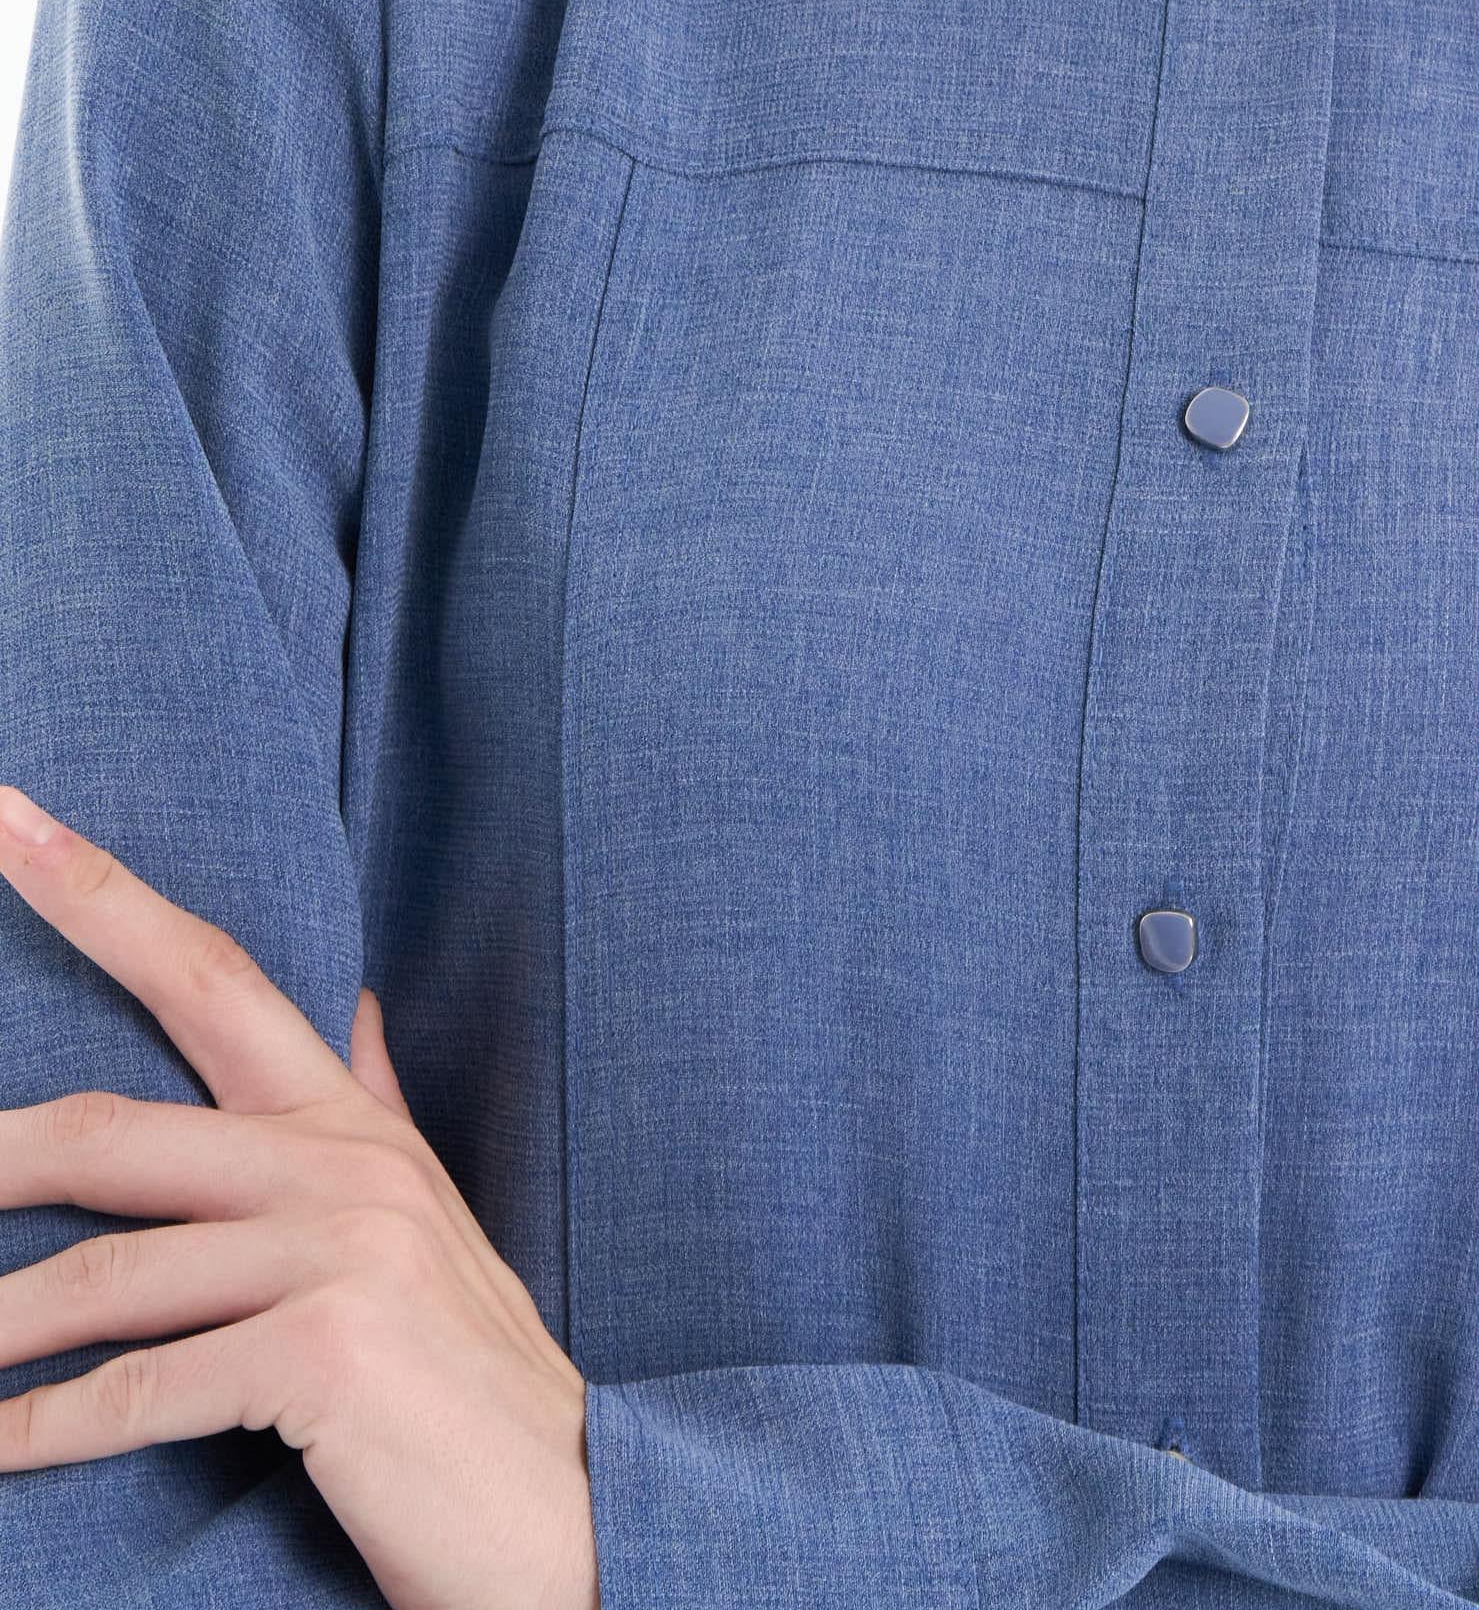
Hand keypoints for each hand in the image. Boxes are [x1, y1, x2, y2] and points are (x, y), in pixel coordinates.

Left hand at [0, 783, 598, 1609]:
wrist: (572, 1513)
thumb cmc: (467, 1381)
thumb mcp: (426, 1217)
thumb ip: (371, 1104)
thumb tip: (347, 999)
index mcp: (352, 1123)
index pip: (212, 972)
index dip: (100, 892)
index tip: (5, 816)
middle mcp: (344, 1164)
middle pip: (112, 1130)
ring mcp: (339, 1250)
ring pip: (102, 1275)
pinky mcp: (326, 1347)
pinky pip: (139, 1387)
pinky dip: (44, 1430)